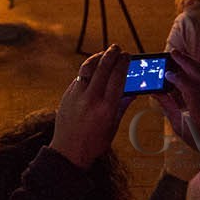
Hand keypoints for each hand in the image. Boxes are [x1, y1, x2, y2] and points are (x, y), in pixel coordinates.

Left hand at [50, 45, 130, 168]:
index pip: (118, 77)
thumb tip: (133, 91)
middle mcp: (91, 99)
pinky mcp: (67, 95)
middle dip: (111, 54)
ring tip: (104, 53)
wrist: (68, 151)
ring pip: (87, 68)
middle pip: (103, 68)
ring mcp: (77, 96)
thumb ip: (122, 106)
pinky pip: (79, 77)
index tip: (128, 56)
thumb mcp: (113, 126)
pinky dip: (88, 70)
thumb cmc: (94, 142)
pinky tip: (93, 68)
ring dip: (97, 57)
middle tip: (117, 48)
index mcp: (106, 108)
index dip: (124, 63)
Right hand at [159, 47, 199, 159]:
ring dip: (192, 62)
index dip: (177, 79)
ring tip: (179, 55)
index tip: (165, 73)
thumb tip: (156, 92)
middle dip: (185, 62)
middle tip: (172, 52)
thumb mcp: (179, 126)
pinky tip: (188, 66)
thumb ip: (168, 107)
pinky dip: (197, 69)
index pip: (190, 88)